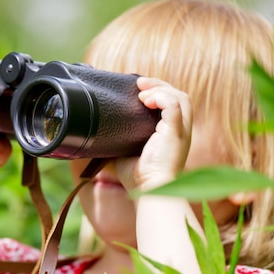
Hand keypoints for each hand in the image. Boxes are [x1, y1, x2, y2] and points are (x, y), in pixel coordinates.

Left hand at [116, 77, 191, 191]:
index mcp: (171, 133)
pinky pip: (174, 105)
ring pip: (180, 96)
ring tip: (141, 90)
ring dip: (159, 88)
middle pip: (178, 95)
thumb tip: (92, 136)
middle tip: (138, 83)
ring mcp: (181, 130)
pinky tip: (146, 100)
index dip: (157, 92)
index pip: (171, 103)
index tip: (137, 90)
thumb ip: (115, 142)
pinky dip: (161, 97)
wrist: (148, 190)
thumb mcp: (123, 153)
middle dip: (158, 85)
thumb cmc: (137, 177)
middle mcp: (180, 130)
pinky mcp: (177, 132)